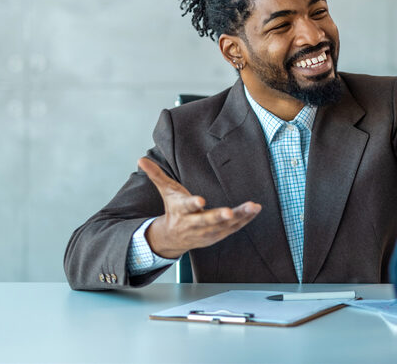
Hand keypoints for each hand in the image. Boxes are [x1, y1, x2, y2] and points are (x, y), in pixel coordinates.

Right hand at [137, 157, 260, 258]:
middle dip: (219, 217)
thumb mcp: (165, 191)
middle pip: (208, 220)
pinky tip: (255, 210)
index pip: (187, 206)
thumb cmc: (173, 209)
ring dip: (240, 216)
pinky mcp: (218, 235)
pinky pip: (234, 228)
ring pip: (225, 225)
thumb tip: (141, 159)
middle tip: (229, 212)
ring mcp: (207, 232)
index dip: (192, 203)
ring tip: (253, 206)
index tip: (200, 200)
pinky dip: (245, 220)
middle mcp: (194, 223)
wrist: (173, 238)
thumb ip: (156, 175)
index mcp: (182, 211)